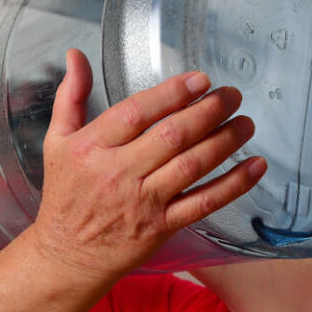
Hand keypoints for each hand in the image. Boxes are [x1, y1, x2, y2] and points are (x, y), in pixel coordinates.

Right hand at [31, 49, 266, 279]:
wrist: (66, 256)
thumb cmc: (65, 196)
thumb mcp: (56, 141)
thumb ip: (70, 96)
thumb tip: (76, 55)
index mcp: (91, 148)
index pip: (136, 113)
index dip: (171, 94)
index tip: (199, 80)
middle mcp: (117, 173)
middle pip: (170, 136)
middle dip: (207, 112)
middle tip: (231, 95)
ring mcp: (142, 202)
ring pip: (190, 166)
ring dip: (224, 141)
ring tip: (246, 122)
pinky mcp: (161, 227)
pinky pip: (203, 202)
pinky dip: (233, 184)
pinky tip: (255, 166)